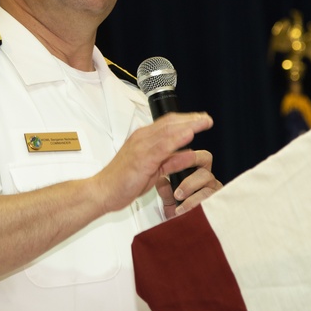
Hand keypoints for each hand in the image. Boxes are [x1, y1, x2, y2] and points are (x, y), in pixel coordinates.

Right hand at [92, 112, 213, 212]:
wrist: (103, 191)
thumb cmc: (123, 181)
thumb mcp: (153, 169)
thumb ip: (170, 160)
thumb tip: (188, 153)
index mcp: (143, 138)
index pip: (167, 123)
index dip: (185, 119)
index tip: (200, 119)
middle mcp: (142, 138)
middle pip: (170, 123)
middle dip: (191, 119)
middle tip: (207, 118)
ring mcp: (141, 147)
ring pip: (169, 131)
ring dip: (188, 125)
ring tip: (204, 122)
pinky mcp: (142, 159)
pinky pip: (163, 147)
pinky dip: (177, 139)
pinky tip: (189, 135)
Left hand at [155, 148, 222, 216]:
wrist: (183, 228)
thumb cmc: (177, 208)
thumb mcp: (168, 196)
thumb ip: (164, 186)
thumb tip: (162, 179)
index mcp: (198, 172)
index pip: (201, 157)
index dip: (191, 157)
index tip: (176, 163)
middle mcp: (209, 180)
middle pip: (205, 173)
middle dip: (190, 183)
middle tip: (177, 194)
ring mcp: (215, 192)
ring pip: (207, 189)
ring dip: (191, 197)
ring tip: (178, 206)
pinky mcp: (217, 205)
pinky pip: (209, 203)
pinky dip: (195, 206)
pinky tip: (184, 211)